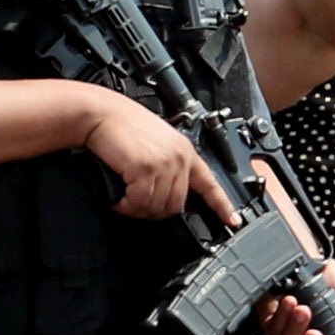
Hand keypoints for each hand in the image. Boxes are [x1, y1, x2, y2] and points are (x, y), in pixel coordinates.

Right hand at [82, 92, 234, 222]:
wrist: (101, 114)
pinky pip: (139, 202)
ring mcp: (164, 163)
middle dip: (154, 212)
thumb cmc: (121, 125)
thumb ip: (167, 164)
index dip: (222, 205)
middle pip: (176, 205)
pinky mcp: (145, 168)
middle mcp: (179, 157)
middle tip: (136, 205)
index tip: (233, 220)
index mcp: (185, 151)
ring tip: (124, 199)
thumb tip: (163, 193)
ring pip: (157, 207)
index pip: (210, 183)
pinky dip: (126, 205)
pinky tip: (118, 198)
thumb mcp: (156, 143)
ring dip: (137, 209)